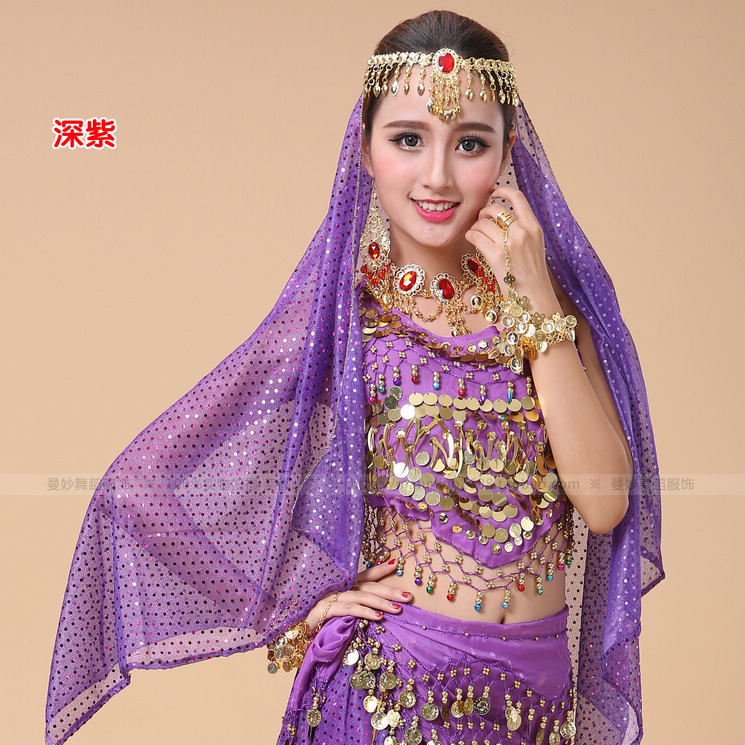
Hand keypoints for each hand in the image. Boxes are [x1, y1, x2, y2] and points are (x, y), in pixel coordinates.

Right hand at [305, 559, 412, 632]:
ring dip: (381, 603)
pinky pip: (349, 609)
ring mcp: (330, 596)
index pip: (364, 575)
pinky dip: (364, 612)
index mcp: (340, 585)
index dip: (380, 569)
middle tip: (408, 596)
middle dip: (389, 590)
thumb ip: (352, 606)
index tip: (397, 563)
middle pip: (368, 586)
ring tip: (398, 608)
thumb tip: (375, 609)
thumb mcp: (335, 611)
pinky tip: (378, 617)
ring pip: (361, 597)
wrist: (288, 628)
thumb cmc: (312, 621)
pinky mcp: (324, 609)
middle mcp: (336, 587)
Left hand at [465, 185, 556, 306]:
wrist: (533, 296)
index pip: (518, 198)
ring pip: (482, 223)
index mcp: (534, 227)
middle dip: (484, 212)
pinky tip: (473, 240)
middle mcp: (523, 232)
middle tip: (481, 221)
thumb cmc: (531, 274)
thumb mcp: (534, 246)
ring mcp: (509, 243)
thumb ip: (523, 229)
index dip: (503, 190)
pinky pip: (475, 236)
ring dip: (475, 227)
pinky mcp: (495, 256)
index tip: (494, 192)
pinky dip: (470, 236)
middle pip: (495, 209)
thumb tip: (501, 217)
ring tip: (477, 234)